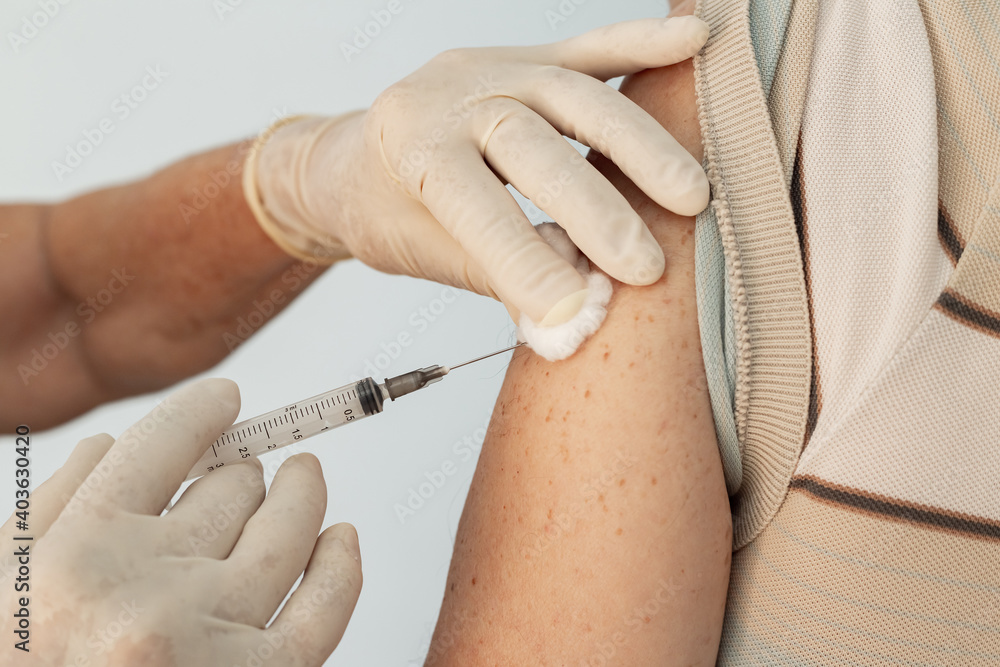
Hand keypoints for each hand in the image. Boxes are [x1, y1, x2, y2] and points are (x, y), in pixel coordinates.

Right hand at [0, 379, 361, 666]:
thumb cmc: (23, 663)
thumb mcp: (0, 586)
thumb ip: (48, 512)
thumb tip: (111, 446)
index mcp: (74, 554)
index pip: (163, 443)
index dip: (203, 411)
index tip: (224, 400)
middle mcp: (148, 587)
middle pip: (233, 486)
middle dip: (244, 469)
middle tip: (249, 470)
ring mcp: (210, 635)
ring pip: (287, 527)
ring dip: (303, 493)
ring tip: (306, 479)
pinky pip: (326, 605)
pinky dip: (342, 563)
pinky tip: (341, 539)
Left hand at [253, 16, 709, 324]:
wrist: (353, 157)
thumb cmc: (384, 211)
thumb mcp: (421, 250)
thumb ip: (497, 276)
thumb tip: (581, 314)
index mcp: (411, 145)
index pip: (475, 206)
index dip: (526, 262)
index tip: (576, 313)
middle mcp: (453, 94)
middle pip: (533, 143)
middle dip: (594, 208)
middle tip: (645, 266)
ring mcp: (495, 66)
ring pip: (576, 96)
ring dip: (640, 147)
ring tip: (691, 196)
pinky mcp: (529, 58)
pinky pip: (590, 48)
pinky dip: (643, 45)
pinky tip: (695, 42)